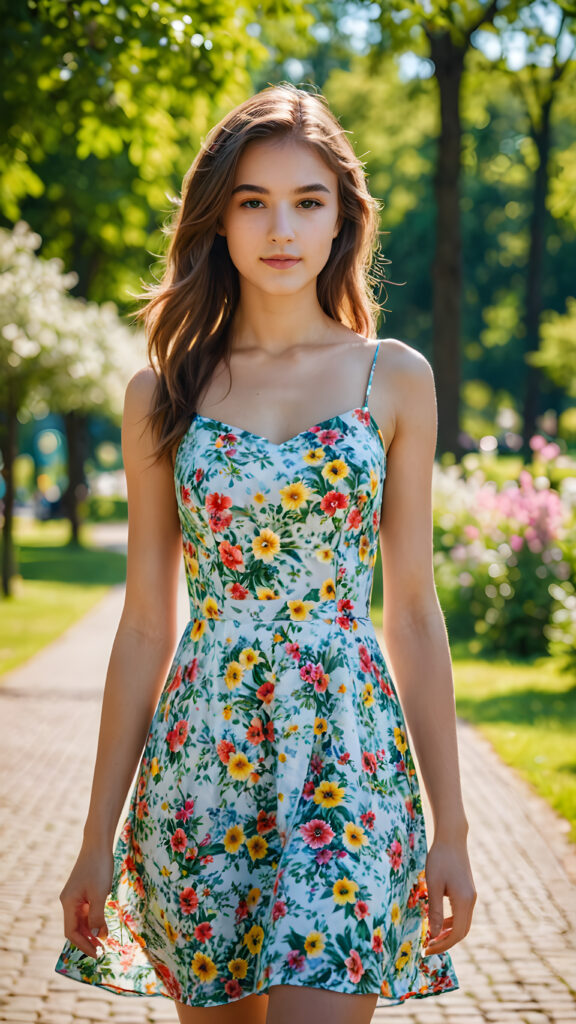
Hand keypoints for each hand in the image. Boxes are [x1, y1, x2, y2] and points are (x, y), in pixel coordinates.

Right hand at [59, 843, 113, 958]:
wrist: (97, 844)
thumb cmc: (98, 867)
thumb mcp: (100, 894)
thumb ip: (97, 916)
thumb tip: (97, 935)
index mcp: (68, 903)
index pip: (72, 932)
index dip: (84, 945)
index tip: (97, 954)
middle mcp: (68, 901)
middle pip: (76, 928)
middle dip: (88, 940)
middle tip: (103, 951)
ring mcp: (75, 896)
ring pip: (81, 920)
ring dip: (92, 930)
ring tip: (105, 940)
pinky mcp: (82, 891)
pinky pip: (86, 911)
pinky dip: (94, 919)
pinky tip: (104, 923)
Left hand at [423, 837, 475, 955]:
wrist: (452, 838)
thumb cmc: (440, 859)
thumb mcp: (433, 885)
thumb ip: (434, 910)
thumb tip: (433, 934)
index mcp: (463, 902)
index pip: (456, 934)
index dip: (441, 945)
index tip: (426, 949)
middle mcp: (471, 901)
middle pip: (462, 931)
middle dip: (445, 942)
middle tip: (428, 946)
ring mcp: (471, 895)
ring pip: (462, 923)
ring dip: (448, 931)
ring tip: (431, 935)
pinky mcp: (468, 890)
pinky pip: (461, 913)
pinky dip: (451, 920)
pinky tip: (437, 918)